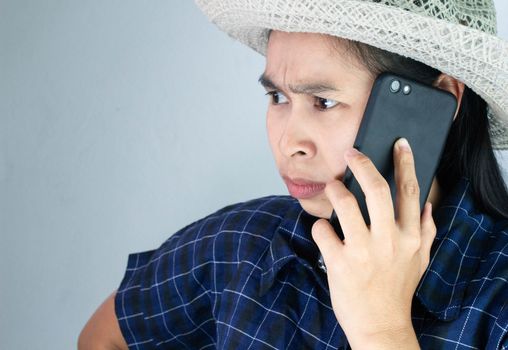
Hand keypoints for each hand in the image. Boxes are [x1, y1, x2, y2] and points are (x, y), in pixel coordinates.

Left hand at [311, 138, 435, 346]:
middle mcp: (389, 241)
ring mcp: (363, 251)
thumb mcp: (420, 262)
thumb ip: (427, 232)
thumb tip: (428, 205)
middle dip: (363, 164)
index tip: (399, 144)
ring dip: (335, 190)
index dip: (405, 163)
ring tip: (331, 186)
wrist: (380, 326)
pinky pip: (322, 231)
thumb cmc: (397, 290)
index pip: (410, 192)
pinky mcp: (340, 263)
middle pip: (378, 190)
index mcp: (411, 238)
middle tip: (351, 153)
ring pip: (346, 204)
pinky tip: (322, 230)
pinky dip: (318, 226)